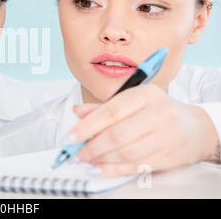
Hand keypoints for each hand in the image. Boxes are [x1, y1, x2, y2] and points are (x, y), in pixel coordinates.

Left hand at [64, 84, 218, 176]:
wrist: (196, 127)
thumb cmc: (157, 111)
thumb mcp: (132, 101)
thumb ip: (103, 108)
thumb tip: (77, 112)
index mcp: (145, 95)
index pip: (110, 112)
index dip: (86, 127)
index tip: (70, 136)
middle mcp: (158, 114)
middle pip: (117, 135)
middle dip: (92, 147)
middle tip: (77, 153)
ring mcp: (166, 136)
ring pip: (126, 153)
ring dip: (102, 159)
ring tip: (88, 159)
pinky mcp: (169, 156)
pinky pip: (136, 166)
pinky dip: (115, 170)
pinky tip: (101, 169)